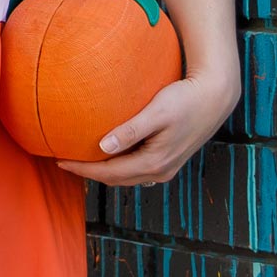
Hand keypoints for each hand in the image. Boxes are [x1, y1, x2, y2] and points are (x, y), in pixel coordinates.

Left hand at [55, 70, 240, 186]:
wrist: (216, 96)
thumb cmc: (186, 98)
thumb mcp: (157, 112)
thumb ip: (130, 130)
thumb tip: (103, 148)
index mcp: (154, 162)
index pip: (108, 173)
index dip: (82, 169)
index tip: (60, 160)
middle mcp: (160, 172)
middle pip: (115, 179)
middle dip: (89, 173)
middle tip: (65, 161)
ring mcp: (166, 169)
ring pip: (126, 177)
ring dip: (103, 171)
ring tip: (81, 160)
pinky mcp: (170, 161)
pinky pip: (136, 170)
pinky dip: (118, 166)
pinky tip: (108, 155)